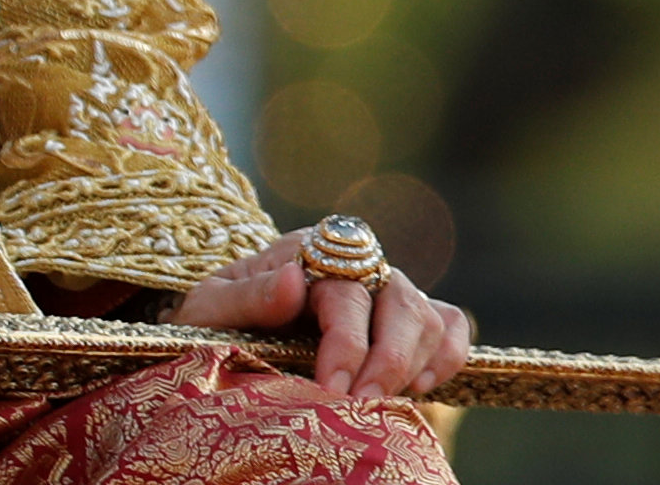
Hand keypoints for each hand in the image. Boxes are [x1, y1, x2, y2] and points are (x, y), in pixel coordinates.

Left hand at [170, 229, 472, 399]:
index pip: (345, 291)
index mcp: (306, 252)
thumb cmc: (217, 316)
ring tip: (380, 405)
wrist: (224, 325)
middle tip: (362, 408)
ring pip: (426, 315)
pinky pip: (449, 323)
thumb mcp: (210, 306)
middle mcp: (354, 264)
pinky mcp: (408, 315)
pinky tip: (419, 387)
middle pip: (398, 301)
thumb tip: (295, 281)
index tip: (332, 390)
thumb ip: (247, 295)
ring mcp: (385, 288)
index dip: (346, 344)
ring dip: (414, 364)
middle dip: (387, 362)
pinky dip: (447, 355)